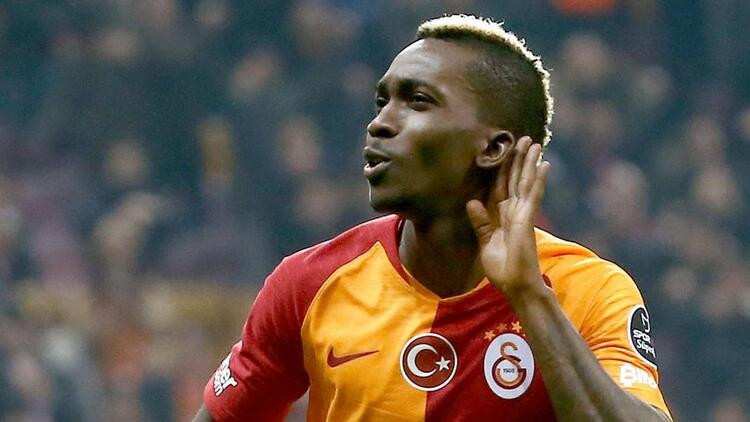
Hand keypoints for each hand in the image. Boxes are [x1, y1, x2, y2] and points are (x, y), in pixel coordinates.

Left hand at [466, 136, 549, 293]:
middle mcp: (515, 212)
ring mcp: (523, 214)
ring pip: (526, 183)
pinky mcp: (527, 220)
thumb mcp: (486, 243)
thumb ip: (481, 223)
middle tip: (525, 138)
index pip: (503, 187)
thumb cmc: (504, 270)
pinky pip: (533, 195)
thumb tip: (471, 202)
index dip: (504, 169)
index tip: (507, 151)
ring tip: (536, 143)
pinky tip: (544, 164)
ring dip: (531, 163)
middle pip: (517, 180)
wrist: (517, 287)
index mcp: (504, 216)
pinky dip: (538, 179)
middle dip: (520, 159)